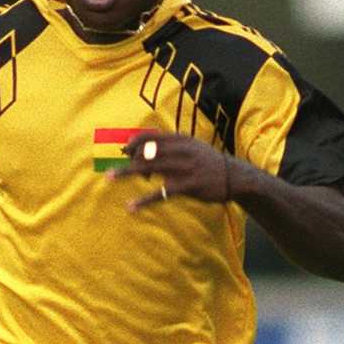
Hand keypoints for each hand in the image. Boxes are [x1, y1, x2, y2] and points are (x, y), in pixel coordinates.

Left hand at [106, 132, 230, 211]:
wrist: (235, 177)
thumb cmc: (208, 164)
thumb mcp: (192, 148)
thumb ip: (171, 149)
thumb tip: (145, 156)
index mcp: (181, 139)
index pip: (152, 136)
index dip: (135, 142)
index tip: (124, 149)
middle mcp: (181, 150)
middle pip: (147, 151)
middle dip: (127, 159)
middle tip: (111, 169)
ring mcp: (185, 168)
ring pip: (150, 168)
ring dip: (127, 172)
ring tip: (109, 178)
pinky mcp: (189, 186)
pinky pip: (162, 193)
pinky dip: (145, 200)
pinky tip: (132, 206)